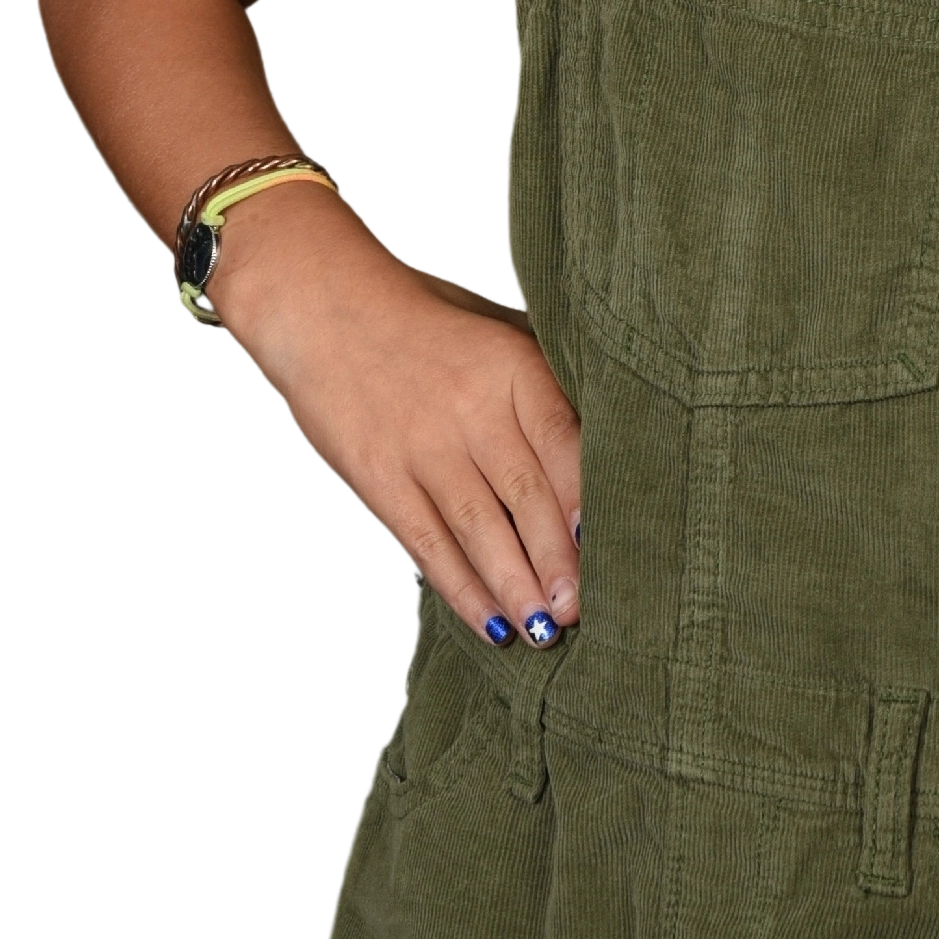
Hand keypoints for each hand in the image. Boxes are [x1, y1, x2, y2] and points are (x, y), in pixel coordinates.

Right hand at [207, 185, 584, 652]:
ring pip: (480, 529)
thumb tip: (599, 459)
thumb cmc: (424, 321)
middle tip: (586, 611)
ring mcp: (421, 445)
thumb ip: (540, 387)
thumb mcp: (494, 330)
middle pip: (528, 495)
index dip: (590, 500)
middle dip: (561, 561)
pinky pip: (427, 542)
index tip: (617, 546)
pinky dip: (460, 588)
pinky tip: (489, 623)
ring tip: (547, 632)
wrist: (321, 306)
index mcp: (511, 365)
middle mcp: (470, 407)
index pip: (565, 441)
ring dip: (516, 587)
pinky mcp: (378, 476)